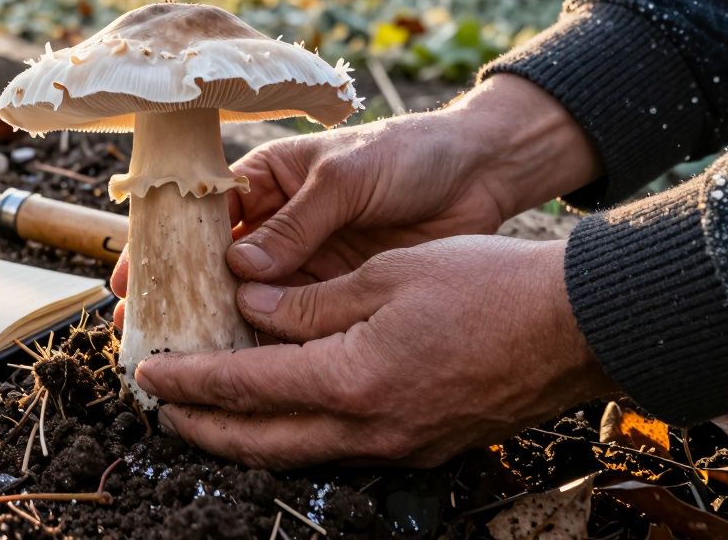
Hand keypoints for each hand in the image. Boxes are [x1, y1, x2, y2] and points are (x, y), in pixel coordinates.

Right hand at [111, 75, 600, 324]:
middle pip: (211, 266)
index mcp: (266, 180)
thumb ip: (298, 222)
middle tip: (138, 332)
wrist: (481, 173)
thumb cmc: (409, 153)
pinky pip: (288, 324)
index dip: (160, 245)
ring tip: (175, 360)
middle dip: (173, 296)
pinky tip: (237, 370)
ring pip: (244, 301)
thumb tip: (242, 269)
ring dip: (212, 327)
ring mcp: (303, 264)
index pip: (199, 213)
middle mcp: (275, 226)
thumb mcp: (348, 176)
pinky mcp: (334, 294)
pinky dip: (262, 345)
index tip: (128, 279)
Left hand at [133, 236, 617, 468]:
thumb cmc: (488, 287)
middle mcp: (370, 427)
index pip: (247, 387)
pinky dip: (296, 431)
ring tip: (206, 412)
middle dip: (203, 426)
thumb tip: (252, 308)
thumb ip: (311, 300)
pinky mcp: (421, 443)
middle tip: (161, 407)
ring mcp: (399, 444)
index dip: (192, 380)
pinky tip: (282, 408)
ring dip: (245, 434)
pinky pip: (339, 445)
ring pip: (299, 450)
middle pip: (262, 439)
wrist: (577, 326)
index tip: (150, 372)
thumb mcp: (387, 275)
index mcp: (353, 380)